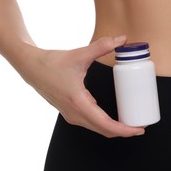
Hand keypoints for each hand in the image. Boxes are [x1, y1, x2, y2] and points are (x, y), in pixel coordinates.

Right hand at [21, 36, 144, 137]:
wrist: (30, 66)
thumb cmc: (51, 62)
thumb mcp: (79, 54)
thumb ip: (101, 46)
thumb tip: (122, 39)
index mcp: (78, 103)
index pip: (105, 124)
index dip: (124, 130)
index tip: (138, 129)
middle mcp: (74, 114)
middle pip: (103, 130)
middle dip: (123, 131)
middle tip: (140, 125)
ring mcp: (70, 114)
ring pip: (96, 128)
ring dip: (114, 129)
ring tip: (130, 122)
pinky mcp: (69, 111)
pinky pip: (91, 123)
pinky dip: (104, 124)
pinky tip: (114, 116)